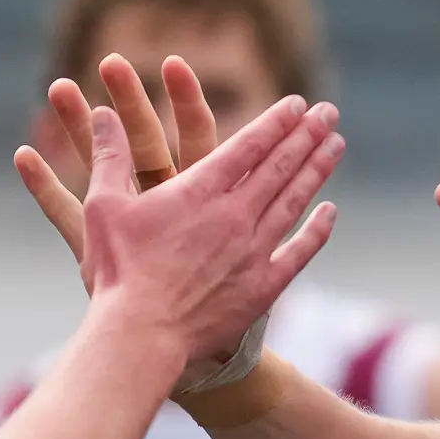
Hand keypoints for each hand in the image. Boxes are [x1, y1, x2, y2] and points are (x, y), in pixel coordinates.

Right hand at [15, 57, 340, 364]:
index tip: (298, 104)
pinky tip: (330, 211)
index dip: (276, 121)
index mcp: (201, 190)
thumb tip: (103, 114)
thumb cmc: (117, 270)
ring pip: (294, 201)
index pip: (250, 144)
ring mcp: (254, 251)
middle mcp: (235, 214)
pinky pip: (298, 252)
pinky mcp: (262, 287)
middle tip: (329, 113)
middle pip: (280, 166)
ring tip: (336, 145)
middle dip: (307, 135)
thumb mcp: (104, 205)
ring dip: (318, 169)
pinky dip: (317, 230)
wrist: (141, 334)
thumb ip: (109, 156)